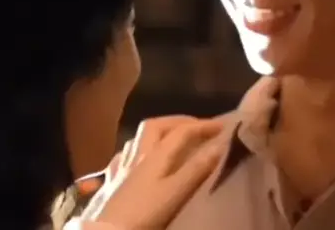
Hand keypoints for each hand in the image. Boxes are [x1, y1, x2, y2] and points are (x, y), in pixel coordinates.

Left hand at [80, 116, 223, 228]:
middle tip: (196, 126)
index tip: (224, 125)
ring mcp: (120, 167)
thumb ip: (196, 169)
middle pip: (155, 126)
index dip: (203, 126)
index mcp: (155, 155)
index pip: (181, 132)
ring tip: (170, 138)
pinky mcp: (110, 182)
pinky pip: (123, 157)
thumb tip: (220, 144)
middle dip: (177, 121)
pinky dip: (135, 151)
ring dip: (156, 132)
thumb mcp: (174, 193)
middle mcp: (136, 155)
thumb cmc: (143, 214)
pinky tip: (136, 159)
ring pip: (137, 139)